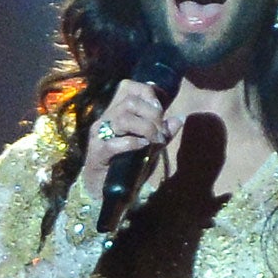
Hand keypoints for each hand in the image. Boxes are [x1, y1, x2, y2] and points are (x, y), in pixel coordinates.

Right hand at [83, 80, 182, 197]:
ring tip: (155, 140)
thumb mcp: (149, 146)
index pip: (128, 87)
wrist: (105, 190)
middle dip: (151, 114)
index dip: (147, 93)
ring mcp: (99, 135)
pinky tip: (143, 147)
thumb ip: (163, 132)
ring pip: (123, 118)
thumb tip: (180, 118)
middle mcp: (105, 119)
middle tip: (160, 131)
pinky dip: (133, 143)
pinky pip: (114, 143)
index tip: (160, 110)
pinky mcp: (97, 153)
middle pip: (129, 102)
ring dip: (145, 128)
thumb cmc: (126, 165)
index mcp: (116, 112)